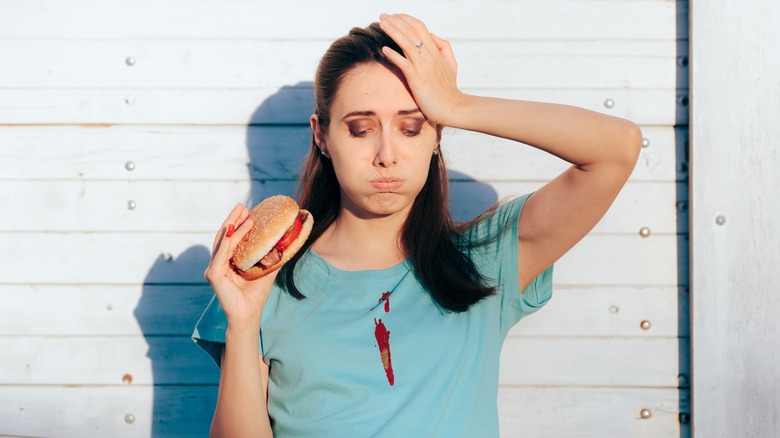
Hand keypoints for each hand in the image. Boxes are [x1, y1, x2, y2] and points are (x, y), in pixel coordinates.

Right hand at [204, 203, 277, 329]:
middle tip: (242, 205)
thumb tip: (287, 241)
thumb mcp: (267, 270)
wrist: (250, 314)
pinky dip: (227, 241)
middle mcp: (218, 263)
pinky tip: (233, 229)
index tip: (248, 210)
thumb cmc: (256, 294)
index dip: (239, 223)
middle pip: (225, 236)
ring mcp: (214, 269)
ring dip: (233, 227)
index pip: (232, 238)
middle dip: (233, 219)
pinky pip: (220, 255)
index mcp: (228, 261)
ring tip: (243, 214)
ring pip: (224, 243)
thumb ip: (272, 255)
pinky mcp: (213, 275)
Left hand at [379, 13, 462, 125]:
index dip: (406, 19)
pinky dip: (393, 55)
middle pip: (411, 31)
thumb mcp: (451, 63)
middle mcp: (429, 55)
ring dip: (393, 32)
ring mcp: (423, 67)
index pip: (420, 27)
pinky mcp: (417, 80)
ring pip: (406, 44)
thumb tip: (432, 34)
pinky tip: (384, 49)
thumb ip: (444, 47)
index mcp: (436, 50)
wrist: (451, 108)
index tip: (394, 16)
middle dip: (396, 21)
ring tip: (381, 24)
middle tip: (382, 15)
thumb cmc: (449, 88)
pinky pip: (404, 64)